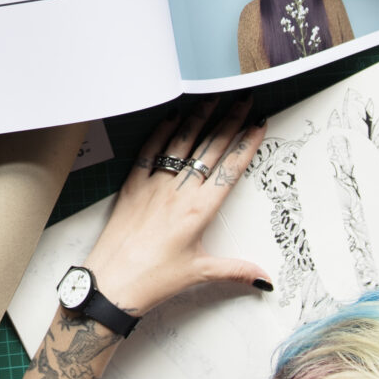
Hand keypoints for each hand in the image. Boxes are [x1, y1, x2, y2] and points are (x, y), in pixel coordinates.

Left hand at [84, 103, 272, 315]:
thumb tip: (265, 280)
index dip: (247, 144)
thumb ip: (236, 270)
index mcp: (199, 212)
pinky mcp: (132, 185)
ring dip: (199, 118)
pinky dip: (160, 132)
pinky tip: (170, 116)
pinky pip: (148, 151)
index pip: (230, 170)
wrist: (112, 281)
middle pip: (210, 149)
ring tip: (212, 97)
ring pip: (181, 143)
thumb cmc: (154, 279)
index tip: (259, 124)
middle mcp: (178, 193)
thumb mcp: (199, 273)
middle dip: (230, 121)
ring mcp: (154, 185)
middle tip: (243, 100)